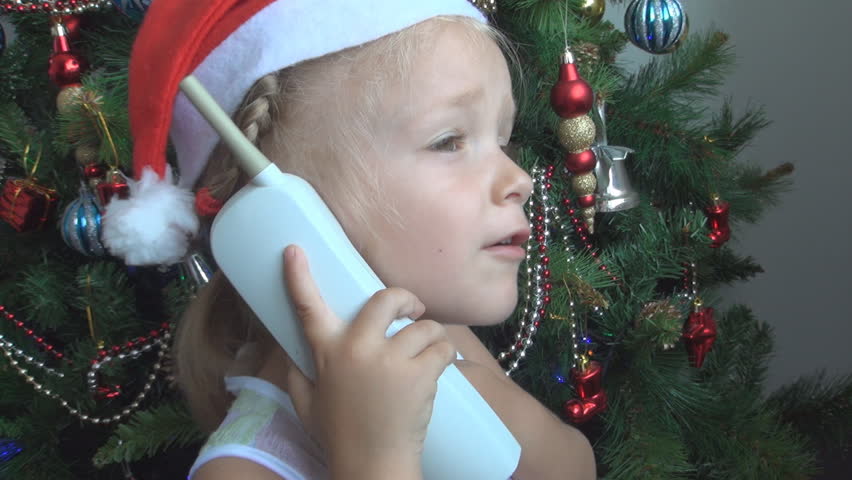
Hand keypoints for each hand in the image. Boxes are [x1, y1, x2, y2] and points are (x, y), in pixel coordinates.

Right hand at [281, 245, 456, 477]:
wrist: (373, 465)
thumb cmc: (339, 435)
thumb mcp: (307, 402)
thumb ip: (300, 371)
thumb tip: (295, 348)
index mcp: (327, 353)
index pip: (308, 307)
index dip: (299, 276)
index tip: (295, 250)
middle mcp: (357, 349)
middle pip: (386, 298)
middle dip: (404, 299)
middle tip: (411, 310)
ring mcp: (390, 360)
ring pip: (423, 326)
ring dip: (428, 336)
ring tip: (425, 354)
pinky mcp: (420, 374)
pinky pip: (443, 347)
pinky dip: (445, 355)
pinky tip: (436, 370)